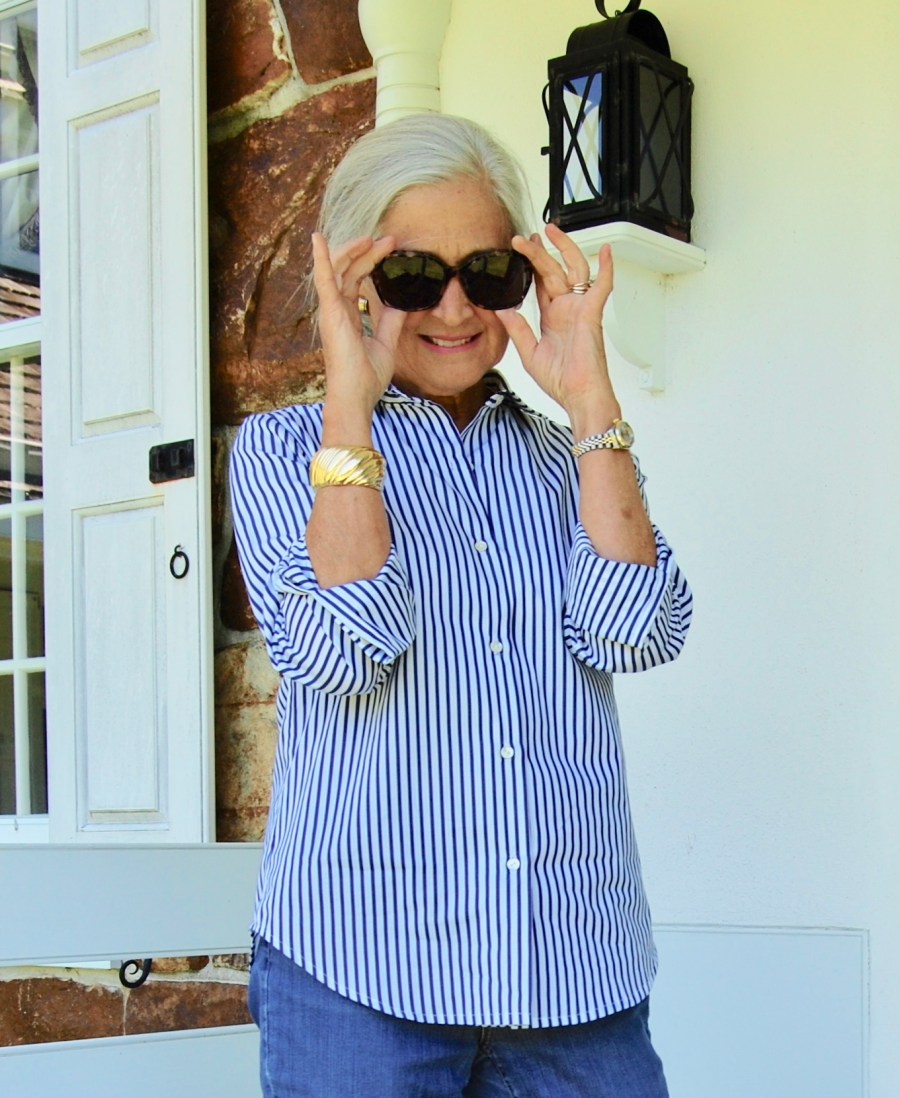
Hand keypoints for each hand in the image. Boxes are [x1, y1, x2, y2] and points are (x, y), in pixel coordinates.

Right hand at [311, 232, 405, 419]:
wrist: (357, 397)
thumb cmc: (366, 377)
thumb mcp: (385, 343)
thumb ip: (390, 322)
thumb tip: (402, 304)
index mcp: (346, 315)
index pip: (356, 279)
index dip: (371, 261)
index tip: (391, 248)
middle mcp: (335, 310)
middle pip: (348, 270)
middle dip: (366, 251)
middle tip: (390, 239)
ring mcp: (330, 310)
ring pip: (336, 269)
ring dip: (352, 250)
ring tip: (372, 237)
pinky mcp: (330, 313)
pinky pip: (323, 280)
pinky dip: (321, 258)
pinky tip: (318, 239)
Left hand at [498, 225, 619, 429]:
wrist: (578, 395)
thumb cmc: (560, 380)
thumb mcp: (529, 352)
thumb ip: (516, 328)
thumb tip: (501, 309)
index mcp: (553, 317)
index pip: (541, 282)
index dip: (531, 264)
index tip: (520, 248)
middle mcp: (567, 309)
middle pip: (553, 270)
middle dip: (540, 251)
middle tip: (524, 237)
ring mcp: (580, 308)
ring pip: (573, 269)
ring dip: (563, 249)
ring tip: (550, 231)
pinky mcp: (591, 313)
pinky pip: (602, 285)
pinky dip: (606, 268)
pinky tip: (605, 251)